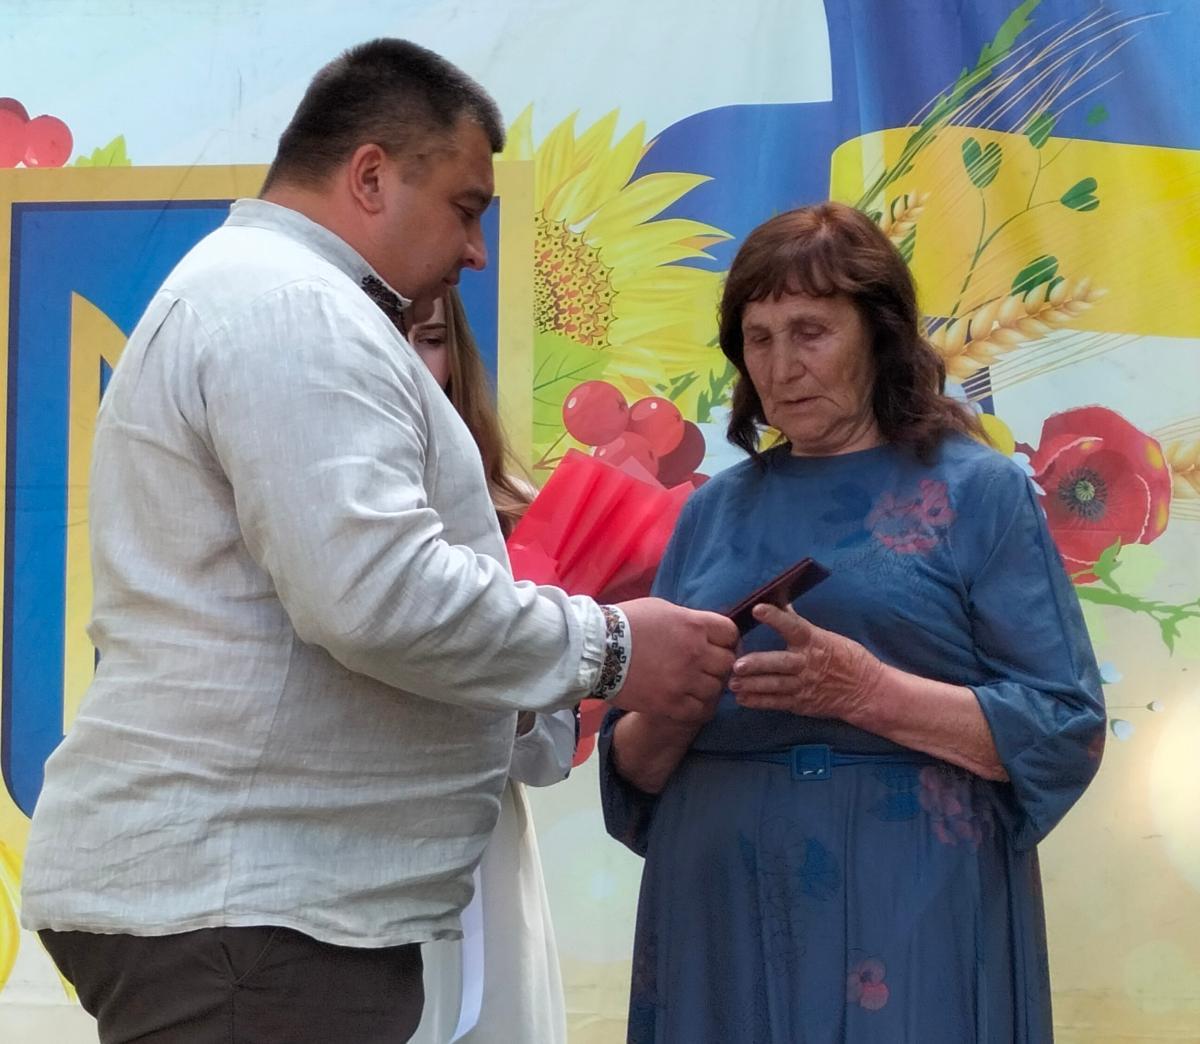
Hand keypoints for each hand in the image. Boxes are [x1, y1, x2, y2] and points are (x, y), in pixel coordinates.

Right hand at [613, 598, 738, 722]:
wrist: (595, 650)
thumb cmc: (626, 623)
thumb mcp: (662, 610)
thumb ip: (689, 620)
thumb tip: (704, 632)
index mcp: (694, 625)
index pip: (731, 633)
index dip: (726, 640)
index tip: (718, 645)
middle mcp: (695, 653)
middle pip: (727, 663)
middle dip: (718, 664)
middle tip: (705, 666)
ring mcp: (684, 681)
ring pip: (717, 688)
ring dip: (708, 686)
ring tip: (694, 684)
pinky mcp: (671, 704)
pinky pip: (702, 711)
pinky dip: (700, 707)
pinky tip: (689, 701)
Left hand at [728, 603, 885, 721]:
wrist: (867, 691)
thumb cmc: (845, 658)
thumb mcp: (826, 636)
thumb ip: (800, 625)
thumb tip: (781, 603)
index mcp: (814, 641)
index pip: (792, 626)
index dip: (775, 617)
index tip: (757, 608)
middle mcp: (807, 663)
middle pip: (779, 663)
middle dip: (757, 665)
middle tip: (737, 665)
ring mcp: (804, 685)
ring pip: (774, 685)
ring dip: (752, 685)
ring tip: (733, 684)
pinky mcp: (801, 703)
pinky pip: (776, 702)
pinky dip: (758, 701)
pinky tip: (742, 698)